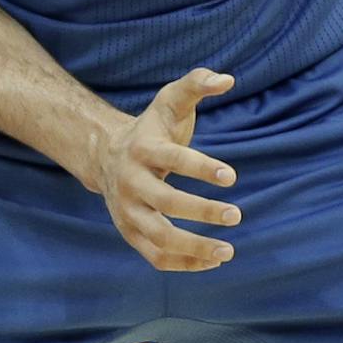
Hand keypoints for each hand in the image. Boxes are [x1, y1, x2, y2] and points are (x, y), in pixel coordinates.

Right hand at [86, 68, 241, 271]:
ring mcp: (128, 212)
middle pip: (166, 202)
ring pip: (160, 237)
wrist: (106, 156)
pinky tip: (214, 260)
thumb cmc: (151, 128)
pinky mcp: (130, 233)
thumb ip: (197, 84)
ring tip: (229, 249)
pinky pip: (157, 257)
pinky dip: (185, 263)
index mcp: (142, 149)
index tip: (232, 177)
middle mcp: (131, 183)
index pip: (173, 159)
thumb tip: (228, 79)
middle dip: (203, 211)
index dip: (202, 168)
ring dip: (195, 247)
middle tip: (236, 214)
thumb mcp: (169, 102)